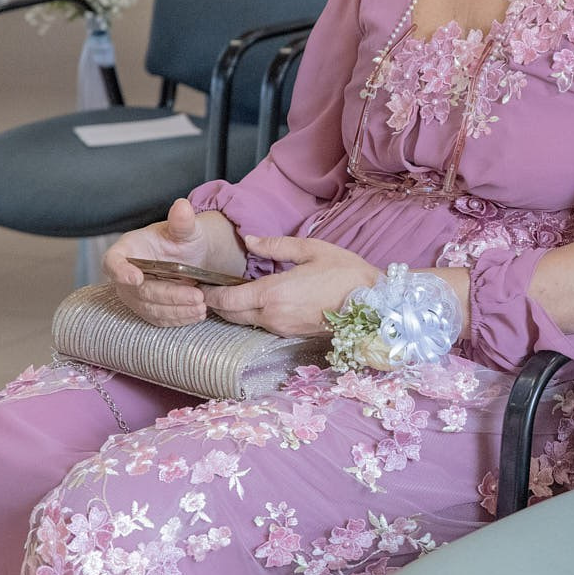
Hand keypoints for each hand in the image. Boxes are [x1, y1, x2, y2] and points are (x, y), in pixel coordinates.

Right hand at [104, 199, 236, 325]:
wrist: (189, 257)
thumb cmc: (180, 240)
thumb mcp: (185, 230)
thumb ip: (182, 221)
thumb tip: (182, 205)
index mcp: (127, 250)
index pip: (113, 262)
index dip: (120, 271)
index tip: (136, 278)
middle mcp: (125, 275)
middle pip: (138, 291)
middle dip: (168, 295)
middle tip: (196, 296)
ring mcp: (135, 295)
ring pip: (150, 308)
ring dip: (176, 310)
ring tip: (201, 307)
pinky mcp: (148, 309)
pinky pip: (159, 319)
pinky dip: (178, 318)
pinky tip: (197, 314)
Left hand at [201, 235, 383, 336]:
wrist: (374, 304)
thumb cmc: (346, 274)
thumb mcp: (312, 250)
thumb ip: (276, 245)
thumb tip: (249, 240)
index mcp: (272, 293)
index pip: (226, 298)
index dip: (209, 292)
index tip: (200, 283)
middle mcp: (272, 316)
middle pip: (230, 314)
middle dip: (216, 303)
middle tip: (208, 288)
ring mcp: (281, 328)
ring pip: (245, 321)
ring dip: (234, 309)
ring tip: (229, 292)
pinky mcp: (291, 334)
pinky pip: (262, 324)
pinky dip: (251, 314)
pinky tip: (255, 301)